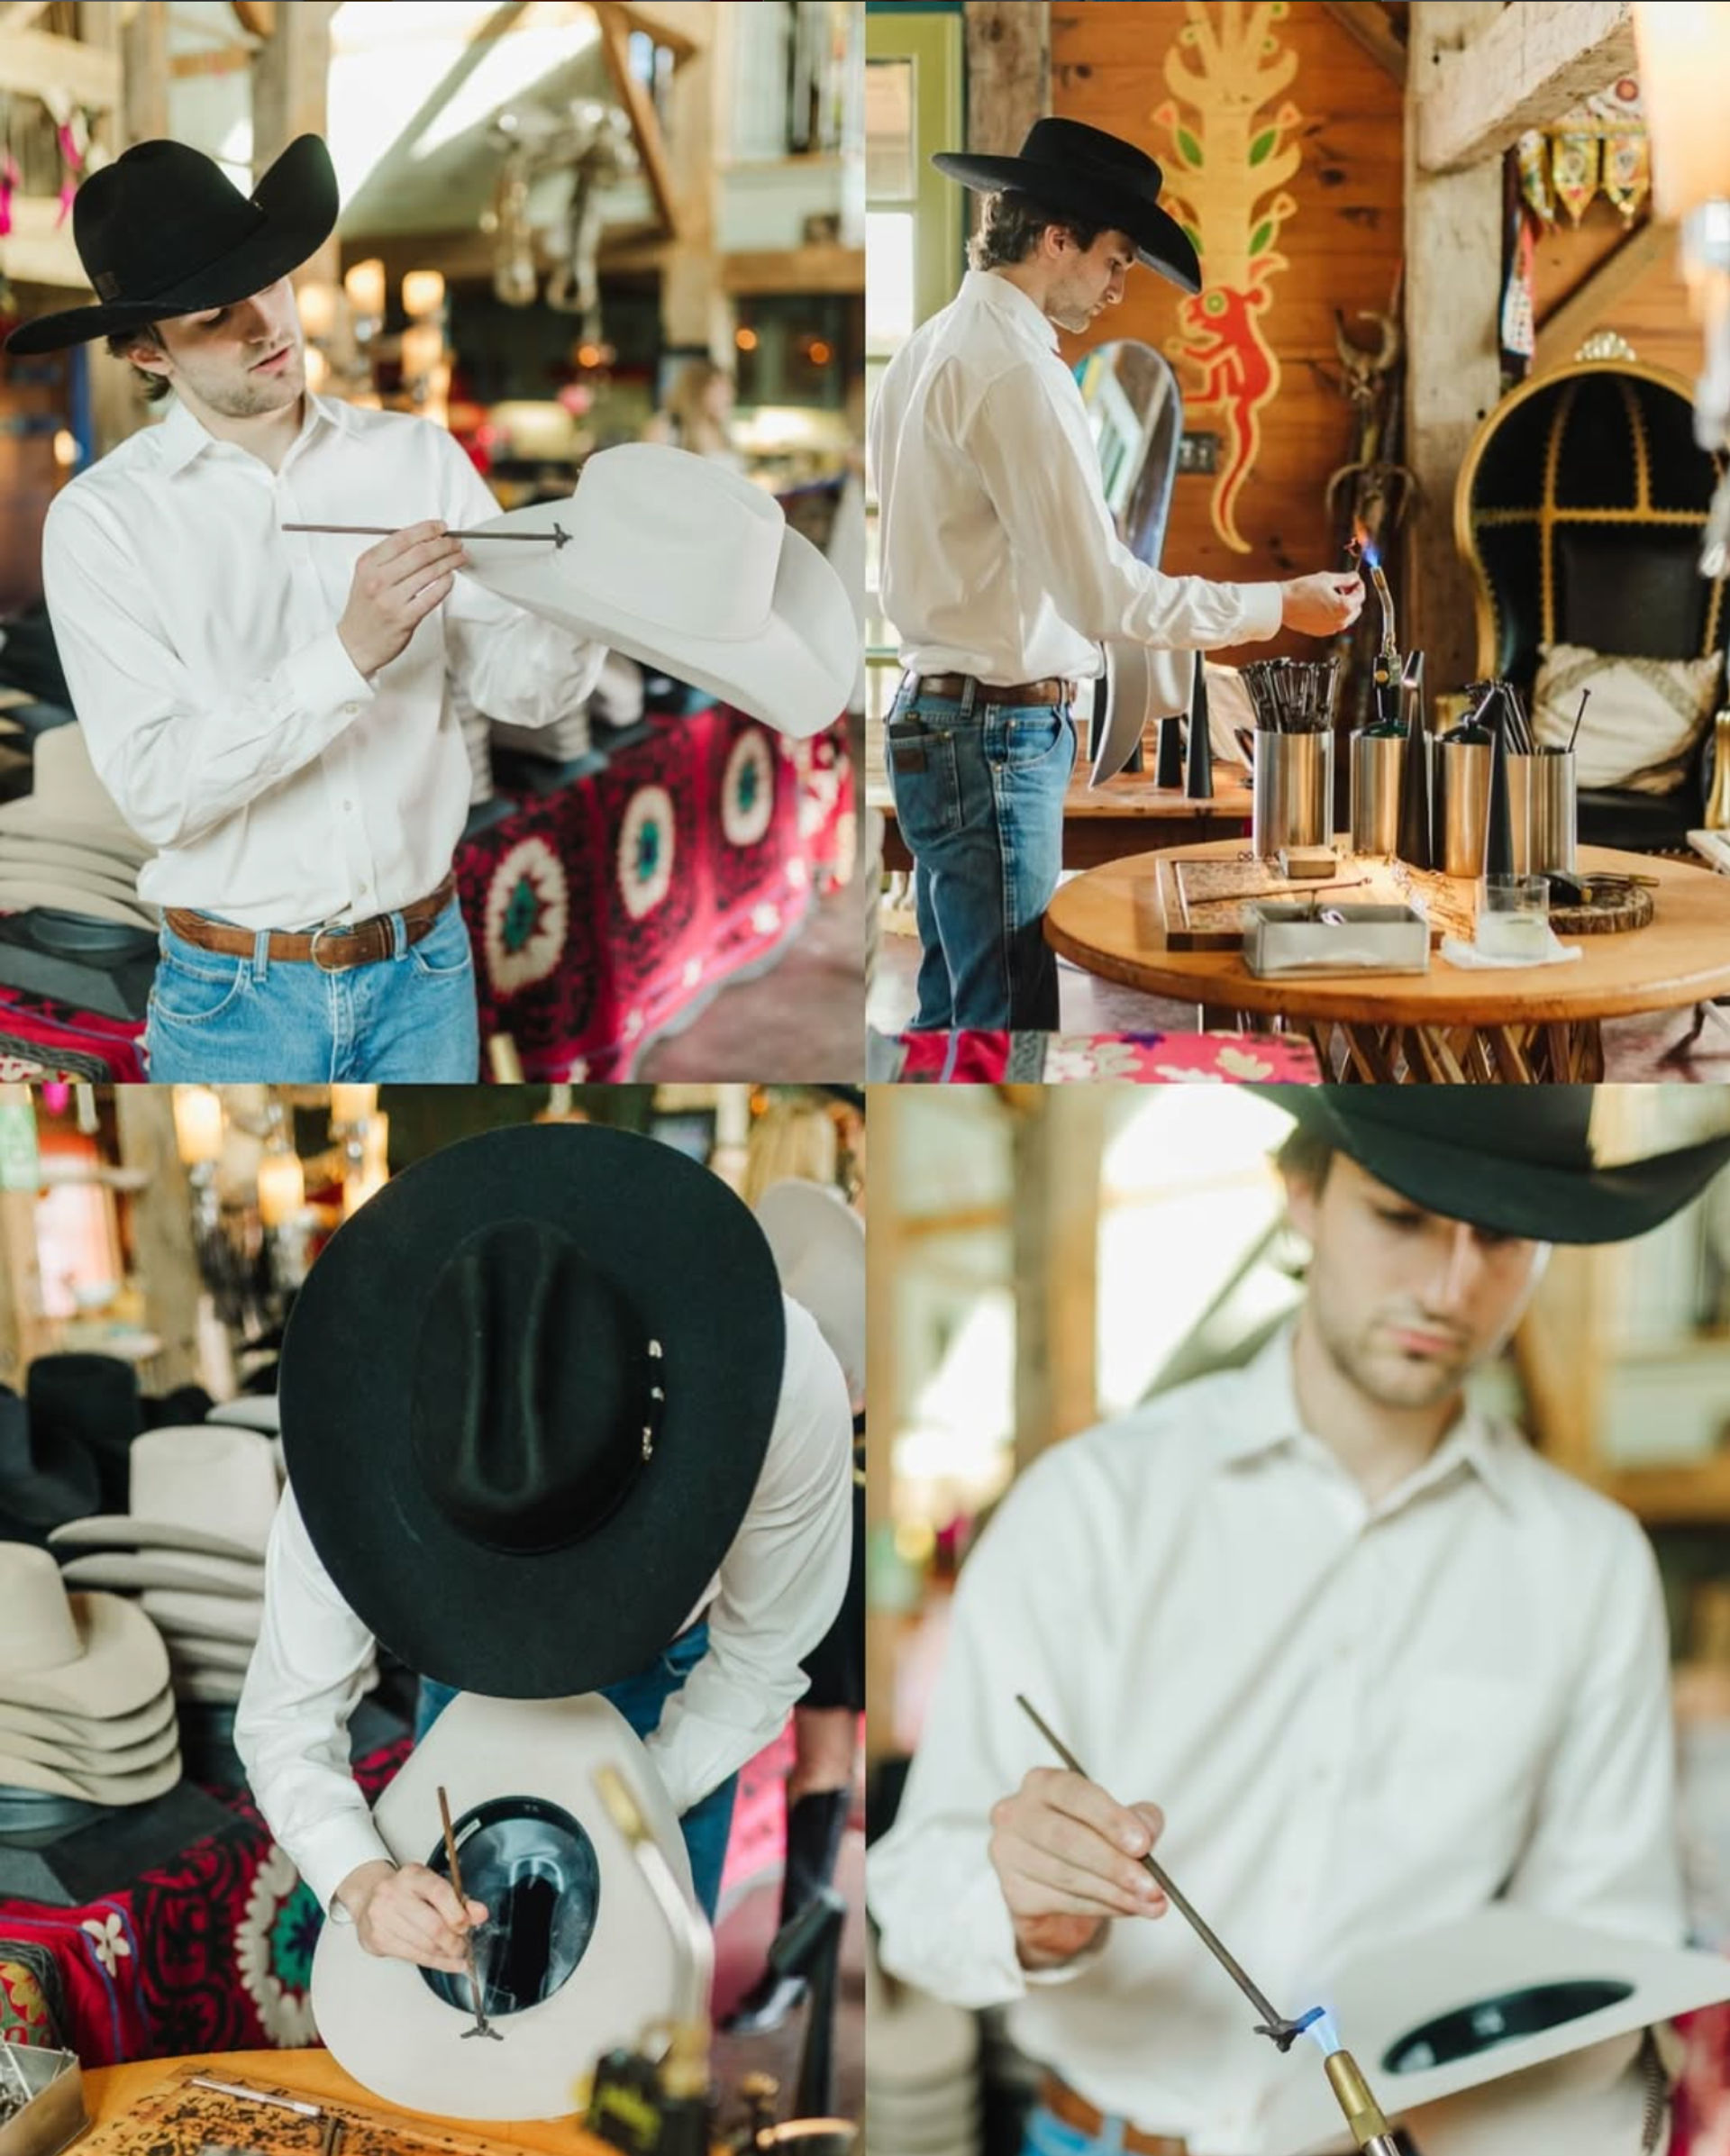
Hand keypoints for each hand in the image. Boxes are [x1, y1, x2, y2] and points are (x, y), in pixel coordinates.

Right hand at [335, 1858, 487, 1972]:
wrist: (368, 1898)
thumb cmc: (406, 1892)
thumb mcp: (433, 1886)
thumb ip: (459, 1900)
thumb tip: (480, 1914)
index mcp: (412, 1875)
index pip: (440, 1893)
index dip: (458, 1914)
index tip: (467, 1925)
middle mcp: (393, 1894)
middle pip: (433, 1926)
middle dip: (454, 1942)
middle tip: (464, 1946)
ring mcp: (382, 1917)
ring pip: (424, 1945)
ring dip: (446, 1955)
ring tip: (457, 1955)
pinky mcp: (377, 1939)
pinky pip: (412, 1956)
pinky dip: (434, 1962)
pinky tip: (445, 1962)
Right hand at [336, 520, 470, 678]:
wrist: (355, 644)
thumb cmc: (364, 611)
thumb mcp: (365, 576)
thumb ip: (388, 558)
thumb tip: (421, 540)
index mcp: (368, 564)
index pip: (402, 538)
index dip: (427, 530)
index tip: (441, 527)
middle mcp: (378, 579)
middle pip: (419, 553)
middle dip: (443, 545)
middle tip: (455, 543)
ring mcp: (391, 599)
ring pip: (428, 572)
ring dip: (449, 562)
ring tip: (459, 557)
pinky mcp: (404, 618)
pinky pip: (431, 596)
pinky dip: (445, 584)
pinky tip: (451, 578)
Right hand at [987, 1766, 1167, 1969]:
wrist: (1051, 1890)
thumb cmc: (1084, 1842)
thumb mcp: (1115, 1824)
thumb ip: (1136, 1820)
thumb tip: (1148, 1830)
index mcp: (1042, 1783)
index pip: (1074, 1793)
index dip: (1110, 1819)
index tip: (1143, 1844)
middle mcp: (1016, 1813)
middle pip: (1066, 1838)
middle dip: (1114, 1864)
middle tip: (1152, 1885)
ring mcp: (1009, 1853)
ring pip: (1066, 1875)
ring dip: (1115, 1893)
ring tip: (1150, 1903)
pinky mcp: (1013, 1891)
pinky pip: (1062, 1901)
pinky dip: (1100, 1908)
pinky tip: (1125, 1909)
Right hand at [1280, 571, 1363, 636]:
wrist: (1283, 605)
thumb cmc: (1302, 591)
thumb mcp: (1327, 579)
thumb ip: (1346, 579)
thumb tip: (1355, 577)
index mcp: (1345, 607)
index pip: (1361, 595)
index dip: (1359, 585)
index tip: (1354, 579)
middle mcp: (1341, 621)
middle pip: (1356, 608)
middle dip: (1352, 597)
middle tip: (1343, 587)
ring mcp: (1331, 629)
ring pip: (1346, 617)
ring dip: (1344, 606)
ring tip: (1331, 595)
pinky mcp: (1322, 632)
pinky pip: (1334, 622)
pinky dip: (1334, 614)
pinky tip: (1323, 605)